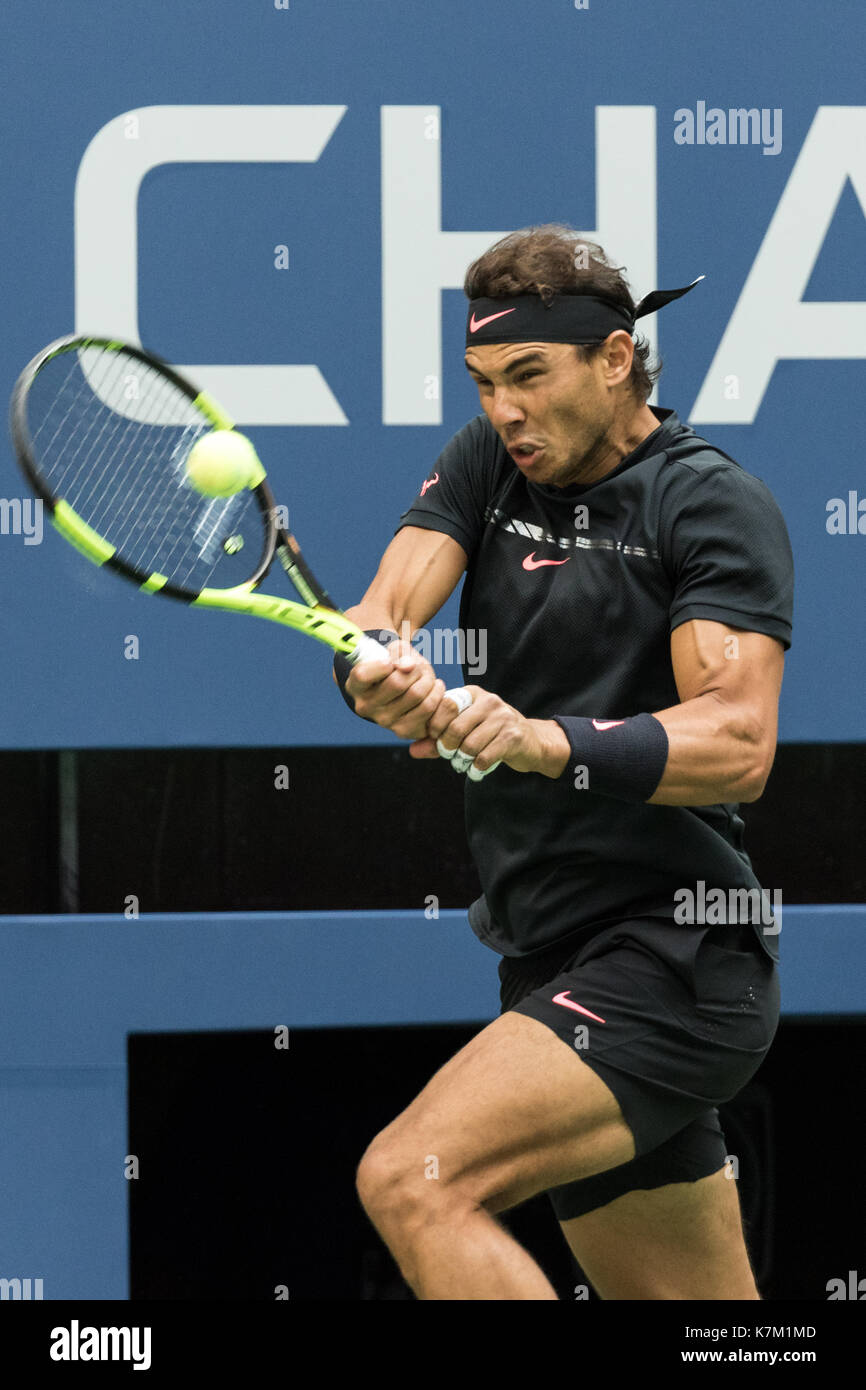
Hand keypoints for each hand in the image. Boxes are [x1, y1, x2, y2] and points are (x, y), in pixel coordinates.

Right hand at [346, 639, 446, 740]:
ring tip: (427, 676)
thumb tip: (408, 666)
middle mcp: (366, 707)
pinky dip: (436, 694)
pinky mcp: (404, 730)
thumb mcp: (391, 651)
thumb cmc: (394, 665)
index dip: (380, 665)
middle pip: (397, 683)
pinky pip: (428, 709)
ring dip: (428, 680)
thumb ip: (398, 652)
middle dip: (415, 668)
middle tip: (418, 666)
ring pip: (416, 695)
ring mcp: (384, 721)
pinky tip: (434, 688)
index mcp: (356, 686)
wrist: (399, 689)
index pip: (363, 675)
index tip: (390, 661)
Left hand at [409, 686, 569, 777]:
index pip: (445, 705)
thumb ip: (436, 740)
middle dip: (447, 747)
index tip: (436, 739)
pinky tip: (477, 770)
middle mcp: (489, 701)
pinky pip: (484, 757)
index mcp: (473, 694)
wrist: (530, 742)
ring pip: (470, 745)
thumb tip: (412, 751)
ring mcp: (503, 718)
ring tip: (464, 763)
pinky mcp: (513, 737)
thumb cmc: (490, 735)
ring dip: (462, 760)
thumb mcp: (463, 732)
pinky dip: (476, 769)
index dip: (435, 726)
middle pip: (455, 728)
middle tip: (450, 756)